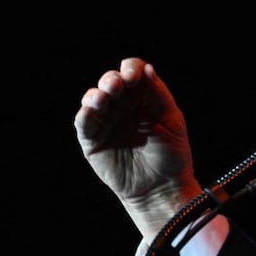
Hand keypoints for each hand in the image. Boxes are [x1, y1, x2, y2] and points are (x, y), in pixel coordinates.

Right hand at [74, 57, 202, 240]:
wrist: (163, 187)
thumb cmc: (171, 153)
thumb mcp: (171, 120)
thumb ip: (158, 94)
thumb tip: (146, 68)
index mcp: (143, 98)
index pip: (132, 74)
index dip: (130, 69)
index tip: (134, 74)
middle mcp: (121, 106)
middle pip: (110, 82)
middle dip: (112, 80)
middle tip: (118, 84)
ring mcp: (106, 122)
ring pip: (93, 99)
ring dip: (96, 95)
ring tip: (104, 97)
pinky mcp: (92, 140)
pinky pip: (84, 123)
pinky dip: (86, 114)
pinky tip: (92, 110)